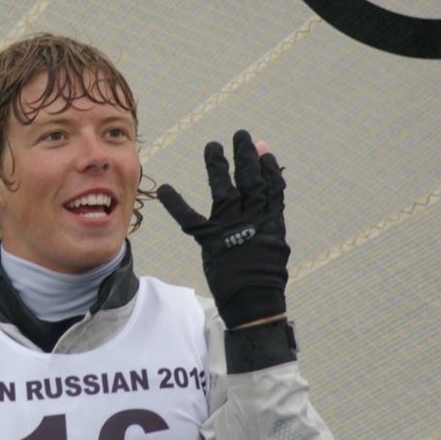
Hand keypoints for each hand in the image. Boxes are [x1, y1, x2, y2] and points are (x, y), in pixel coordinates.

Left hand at [157, 130, 289, 328]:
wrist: (254, 304)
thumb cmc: (265, 277)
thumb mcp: (275, 245)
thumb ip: (269, 219)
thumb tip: (269, 198)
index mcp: (271, 221)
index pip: (271, 187)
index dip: (267, 167)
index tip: (262, 147)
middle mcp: (252, 220)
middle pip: (250, 181)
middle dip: (245, 157)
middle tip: (240, 135)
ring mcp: (231, 228)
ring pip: (226, 190)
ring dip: (220, 166)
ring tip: (214, 146)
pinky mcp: (211, 240)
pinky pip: (190, 219)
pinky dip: (176, 204)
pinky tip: (165, 189)